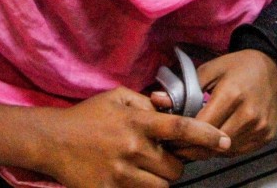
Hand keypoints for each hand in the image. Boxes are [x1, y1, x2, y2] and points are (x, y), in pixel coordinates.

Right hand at [35, 88, 229, 187]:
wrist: (52, 140)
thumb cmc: (88, 116)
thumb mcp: (118, 97)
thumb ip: (147, 103)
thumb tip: (170, 108)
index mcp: (137, 122)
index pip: (180, 128)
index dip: (206, 135)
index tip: (224, 141)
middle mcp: (132, 148)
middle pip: (174, 168)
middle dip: (175, 165)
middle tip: (163, 157)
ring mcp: (120, 174)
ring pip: (161, 187)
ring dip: (160, 180)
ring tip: (147, 168)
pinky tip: (132, 178)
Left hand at [163, 50, 276, 159]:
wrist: (274, 68)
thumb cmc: (238, 66)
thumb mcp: (210, 69)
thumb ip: (184, 88)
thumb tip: (156, 100)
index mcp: (233, 94)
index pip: (201, 127)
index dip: (182, 135)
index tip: (168, 137)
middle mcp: (249, 114)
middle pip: (212, 143)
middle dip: (191, 147)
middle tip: (175, 146)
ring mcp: (260, 127)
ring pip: (224, 151)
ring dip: (207, 150)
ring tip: (193, 143)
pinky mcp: (267, 136)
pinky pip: (238, 151)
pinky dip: (223, 149)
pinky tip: (214, 139)